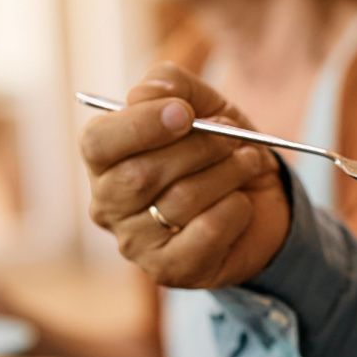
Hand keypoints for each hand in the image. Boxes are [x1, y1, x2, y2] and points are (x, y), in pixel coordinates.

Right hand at [81, 64, 290, 288]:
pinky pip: (207, 232)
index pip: (98, 142)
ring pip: (179, 201)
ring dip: (227, 174)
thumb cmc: (217, 151)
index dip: (140, 124)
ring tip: (250, 162)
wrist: (258, 202)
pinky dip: (235, 209)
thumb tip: (149, 92)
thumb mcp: (203, 105)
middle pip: (141, 174)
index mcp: (104, 159)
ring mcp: (136, 244)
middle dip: (198, 149)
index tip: (184, 112)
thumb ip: (174, 85)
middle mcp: (108, 205)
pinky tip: (242, 201)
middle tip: (232, 138)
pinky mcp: (170, 271)